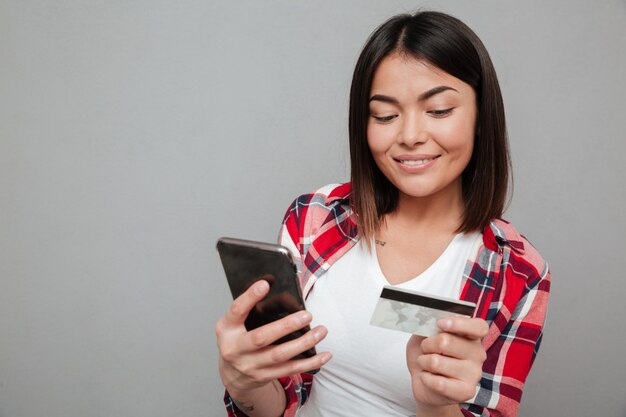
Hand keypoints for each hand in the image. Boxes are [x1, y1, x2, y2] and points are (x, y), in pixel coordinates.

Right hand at [215, 280, 331, 396]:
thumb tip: (271, 282)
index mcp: (226, 329)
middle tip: (307, 315)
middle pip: (261, 337)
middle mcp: (235, 349)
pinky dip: (309, 363)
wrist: (232, 375)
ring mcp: (250, 365)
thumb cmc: (237, 340)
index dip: (249, 297)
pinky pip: (290, 370)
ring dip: (303, 343)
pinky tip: (324, 355)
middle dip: (286, 326)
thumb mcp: (234, 323)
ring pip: (280, 355)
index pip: (236, 311)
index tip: (265, 284)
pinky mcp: (264, 376)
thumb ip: (249, 307)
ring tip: (321, 331)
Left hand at [406, 317, 487, 413]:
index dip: (459, 323)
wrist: (424, 383)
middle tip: (426, 350)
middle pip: (446, 341)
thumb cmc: (427, 355)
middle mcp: (477, 354)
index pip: (478, 326)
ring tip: (427, 365)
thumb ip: (428, 326)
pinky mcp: (467, 391)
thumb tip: (427, 321)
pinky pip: (438, 383)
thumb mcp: (424, 335)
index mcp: (471, 336)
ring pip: (436, 362)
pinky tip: (429, 378)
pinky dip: (425, 378)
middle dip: (427, 345)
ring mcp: (474, 373)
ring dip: (423, 362)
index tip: (440, 324)